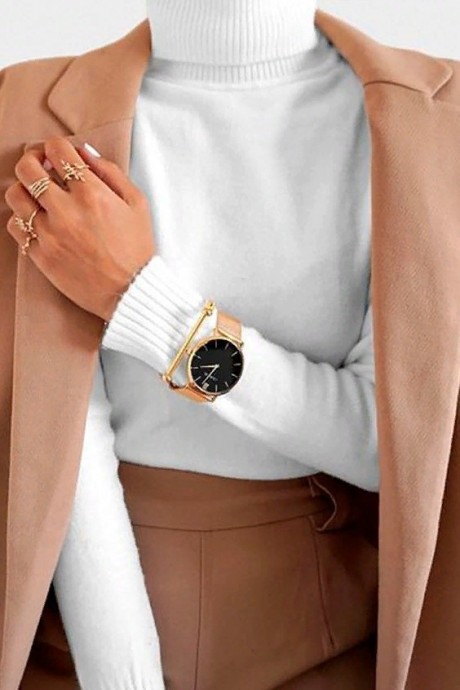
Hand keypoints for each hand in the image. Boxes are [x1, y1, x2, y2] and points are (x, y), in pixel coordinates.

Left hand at [4, 136, 154, 321]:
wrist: (129, 291)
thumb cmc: (136, 248)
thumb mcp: (136, 203)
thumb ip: (111, 172)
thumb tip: (84, 152)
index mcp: (92, 192)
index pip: (56, 149)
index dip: (54, 146)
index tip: (58, 155)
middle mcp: (66, 210)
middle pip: (27, 168)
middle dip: (33, 160)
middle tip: (42, 167)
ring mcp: (50, 233)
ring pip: (15, 195)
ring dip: (25, 189)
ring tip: (37, 196)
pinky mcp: (41, 255)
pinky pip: (15, 226)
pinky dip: (22, 218)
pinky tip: (36, 221)